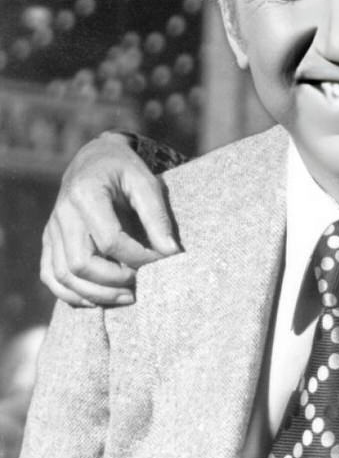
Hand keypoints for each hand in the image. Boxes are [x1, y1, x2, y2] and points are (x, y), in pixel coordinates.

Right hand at [39, 131, 180, 307]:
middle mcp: (62, 214)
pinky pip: (50, 276)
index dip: (137, 256)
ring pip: (64, 275)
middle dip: (113, 281)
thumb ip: (156, 215)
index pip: (109, 239)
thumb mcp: (144, 180)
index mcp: (86, 193)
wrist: (92, 158)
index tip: (160, 262)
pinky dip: (70, 294)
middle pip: (81, 263)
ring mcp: (51, 229)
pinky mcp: (48, 241)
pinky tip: (97, 298)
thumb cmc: (122, 168)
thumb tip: (171, 252)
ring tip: (126, 297)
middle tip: (140, 286)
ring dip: (94, 294)